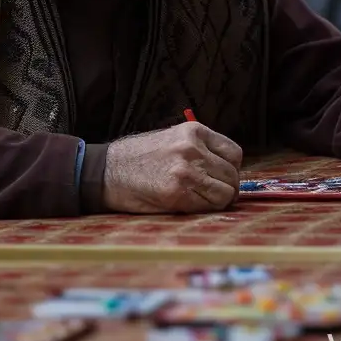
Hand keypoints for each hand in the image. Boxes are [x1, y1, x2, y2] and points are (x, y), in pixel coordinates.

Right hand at [100, 120, 242, 212]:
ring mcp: (186, 171)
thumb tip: (228, 171)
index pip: (234, 153)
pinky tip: (185, 203)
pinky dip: (203, 209)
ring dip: (216, 200)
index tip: (218, 176)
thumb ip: (199, 150)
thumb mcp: (172, 140)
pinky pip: (210, 206)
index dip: (229, 168)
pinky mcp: (178, 193)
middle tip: (206, 193)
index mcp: (193, 131)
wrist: (106, 171)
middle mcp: (192, 148)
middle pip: (232, 175)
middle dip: (224, 187)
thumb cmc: (137, 158)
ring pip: (226, 193)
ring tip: (195, 198)